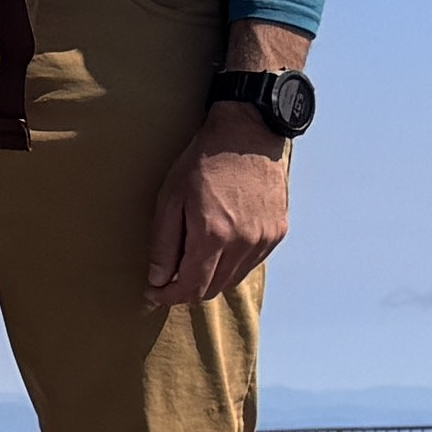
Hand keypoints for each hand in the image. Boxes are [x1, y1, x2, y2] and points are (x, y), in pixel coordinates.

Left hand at [143, 120, 293, 309]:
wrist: (247, 134)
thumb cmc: (204, 162)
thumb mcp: (171, 198)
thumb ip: (164, 244)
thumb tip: (158, 280)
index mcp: (213, 236)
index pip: (191, 287)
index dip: (169, 296)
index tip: (154, 294)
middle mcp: (243, 244)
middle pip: (212, 289)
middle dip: (187, 290)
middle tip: (169, 281)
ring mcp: (264, 240)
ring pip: (232, 280)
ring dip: (210, 279)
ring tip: (192, 264)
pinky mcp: (278, 232)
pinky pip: (251, 263)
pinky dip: (232, 265)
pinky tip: (219, 249)